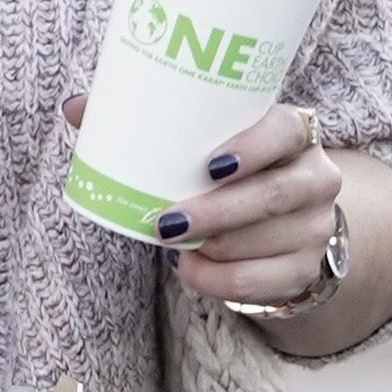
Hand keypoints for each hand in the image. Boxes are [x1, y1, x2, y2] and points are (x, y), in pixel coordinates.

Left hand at [69, 92, 391, 355]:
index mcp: (294, 133)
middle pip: (273, 195)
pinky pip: (257, 283)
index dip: (254, 146)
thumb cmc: (230, 172)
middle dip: (218, 212)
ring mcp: (316, 227)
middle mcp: (316, 178)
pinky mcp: (305, 271)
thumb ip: (147, 122)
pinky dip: (216, 280)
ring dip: (212, 247)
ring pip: (262, 242)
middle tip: (167, 221)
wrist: (280, 224)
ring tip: (172, 240)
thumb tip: (75, 108)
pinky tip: (189, 268)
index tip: (211, 165)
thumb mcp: (204, 143)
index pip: (286, 130)